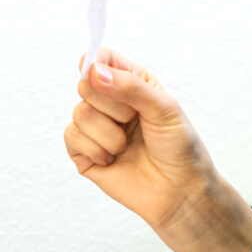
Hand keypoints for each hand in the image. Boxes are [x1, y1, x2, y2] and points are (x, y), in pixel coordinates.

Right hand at [64, 49, 251, 251]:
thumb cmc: (179, 148)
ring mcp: (95, 128)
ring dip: (108, 134)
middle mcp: (109, 102)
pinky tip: (112, 159)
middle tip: (133, 122)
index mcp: (130, 83)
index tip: (106, 79)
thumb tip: (94, 71)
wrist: (180, 192)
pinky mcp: (84, 153)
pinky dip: (95, 149)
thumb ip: (130, 86)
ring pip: (79, 113)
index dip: (97, 65)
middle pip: (85, 85)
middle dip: (112, 106)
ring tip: (126, 147)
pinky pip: (71, 138)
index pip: (100, 58)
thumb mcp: (163, 108)